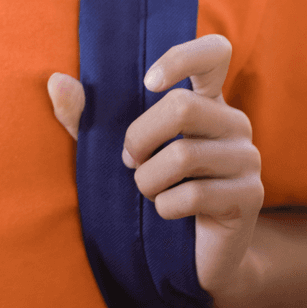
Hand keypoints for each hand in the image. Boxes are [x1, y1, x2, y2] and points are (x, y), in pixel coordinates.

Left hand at [48, 34, 262, 305]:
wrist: (190, 255)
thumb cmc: (152, 185)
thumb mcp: (114, 147)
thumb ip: (84, 117)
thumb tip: (55, 81)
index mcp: (205, 99)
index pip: (214, 52)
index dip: (182, 57)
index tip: (147, 82)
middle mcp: (234, 122)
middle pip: (182, 107)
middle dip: (139, 138)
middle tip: (128, 161)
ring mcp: (247, 158)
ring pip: (184, 154)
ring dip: (148, 179)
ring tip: (148, 190)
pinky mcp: (250, 196)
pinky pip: (194, 194)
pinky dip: (165, 206)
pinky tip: (167, 212)